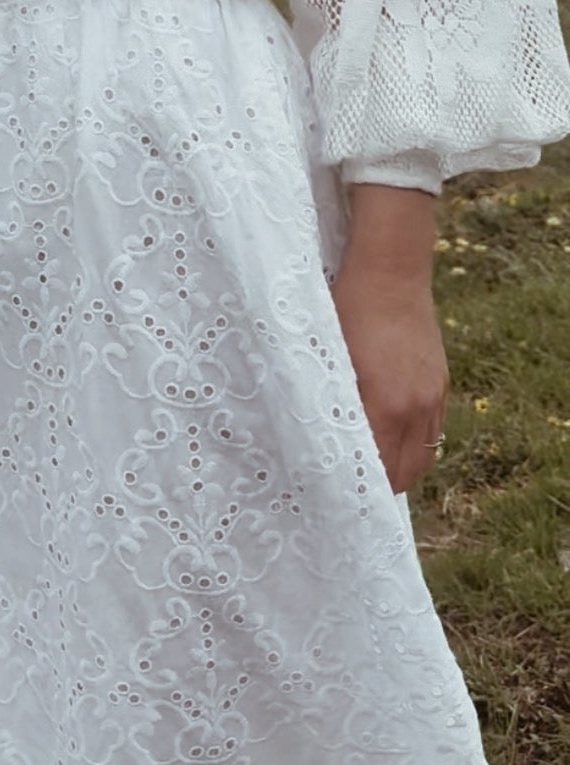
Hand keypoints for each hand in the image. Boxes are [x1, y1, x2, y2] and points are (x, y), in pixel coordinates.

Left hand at [329, 258, 448, 494]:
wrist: (391, 270)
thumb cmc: (348, 307)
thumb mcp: (331, 357)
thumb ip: (333, 403)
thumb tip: (324, 441)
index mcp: (385, 405)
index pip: (377, 469)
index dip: (359, 487)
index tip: (338, 494)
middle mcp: (416, 407)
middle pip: (405, 472)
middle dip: (382, 485)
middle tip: (354, 487)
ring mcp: (433, 395)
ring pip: (424, 454)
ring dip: (401, 466)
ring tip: (374, 468)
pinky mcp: (441, 381)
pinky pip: (433, 430)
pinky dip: (416, 443)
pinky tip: (393, 436)